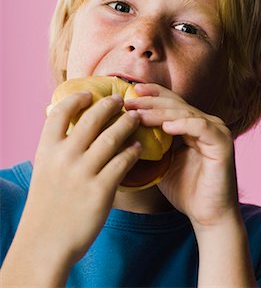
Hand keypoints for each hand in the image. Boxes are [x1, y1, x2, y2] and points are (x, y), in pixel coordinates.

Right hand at [19, 91, 141, 264]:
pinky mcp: (101, 190)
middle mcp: (64, 157)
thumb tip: (72, 128)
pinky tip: (138, 147)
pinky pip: (122, 162)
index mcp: (47, 150)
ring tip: (135, 118)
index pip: (60, 112)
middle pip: (92, 119)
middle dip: (110, 105)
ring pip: (112, 137)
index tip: (90, 94)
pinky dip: (132, 151)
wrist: (45, 243)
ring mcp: (83, 173)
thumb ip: (57, 149)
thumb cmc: (46, 206)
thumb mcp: (44, 171)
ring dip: (127, 123)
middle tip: (121, 100)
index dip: (77, 98)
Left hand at [125, 84, 239, 228]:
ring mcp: (216, 131)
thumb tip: (123, 132)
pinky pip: (201, 127)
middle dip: (150, 101)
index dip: (152, 95)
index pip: (171, 103)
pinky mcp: (222, 143)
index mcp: (192, 125)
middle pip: (176, 104)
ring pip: (184, 113)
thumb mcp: (161, 163)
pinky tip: (166, 126)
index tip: (130, 91)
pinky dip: (183, 124)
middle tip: (129, 100)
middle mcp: (206, 123)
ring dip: (160, 112)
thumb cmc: (186, 191)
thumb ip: (151, 145)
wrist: (208, 217)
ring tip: (139, 114)